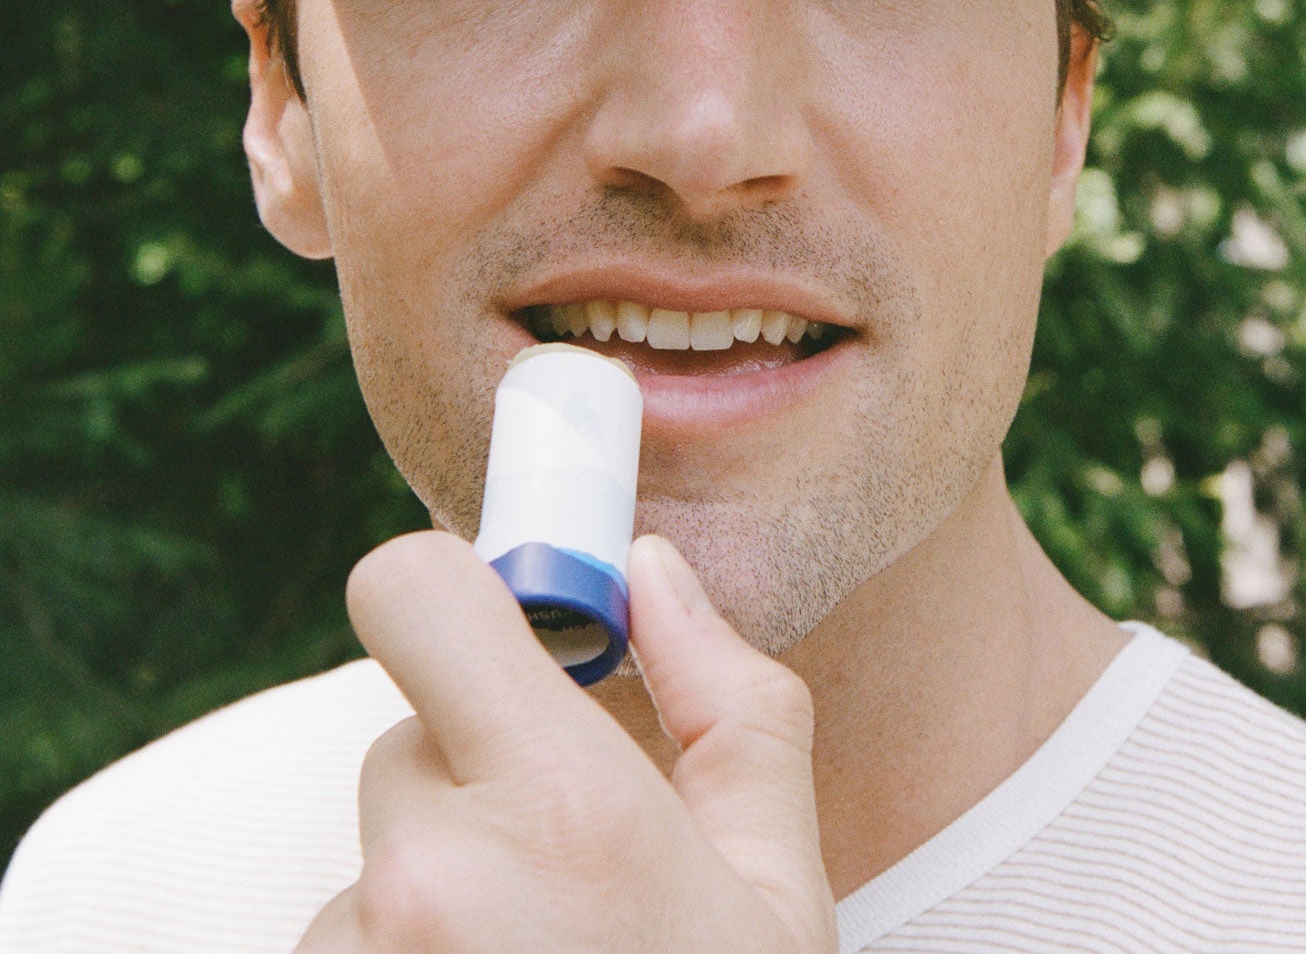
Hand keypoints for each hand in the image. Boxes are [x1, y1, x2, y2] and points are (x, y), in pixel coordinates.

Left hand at [296, 530, 836, 952]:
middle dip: (478, 777)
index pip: (412, 596)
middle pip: (405, 738)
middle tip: (565, 872)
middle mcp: (427, 880)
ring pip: (374, 859)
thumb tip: (653, 572)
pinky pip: (342, 945)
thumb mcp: (780, 888)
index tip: (507, 626)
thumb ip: (729, 701)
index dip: (448, 585)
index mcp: (560, 809)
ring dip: (436, 895)